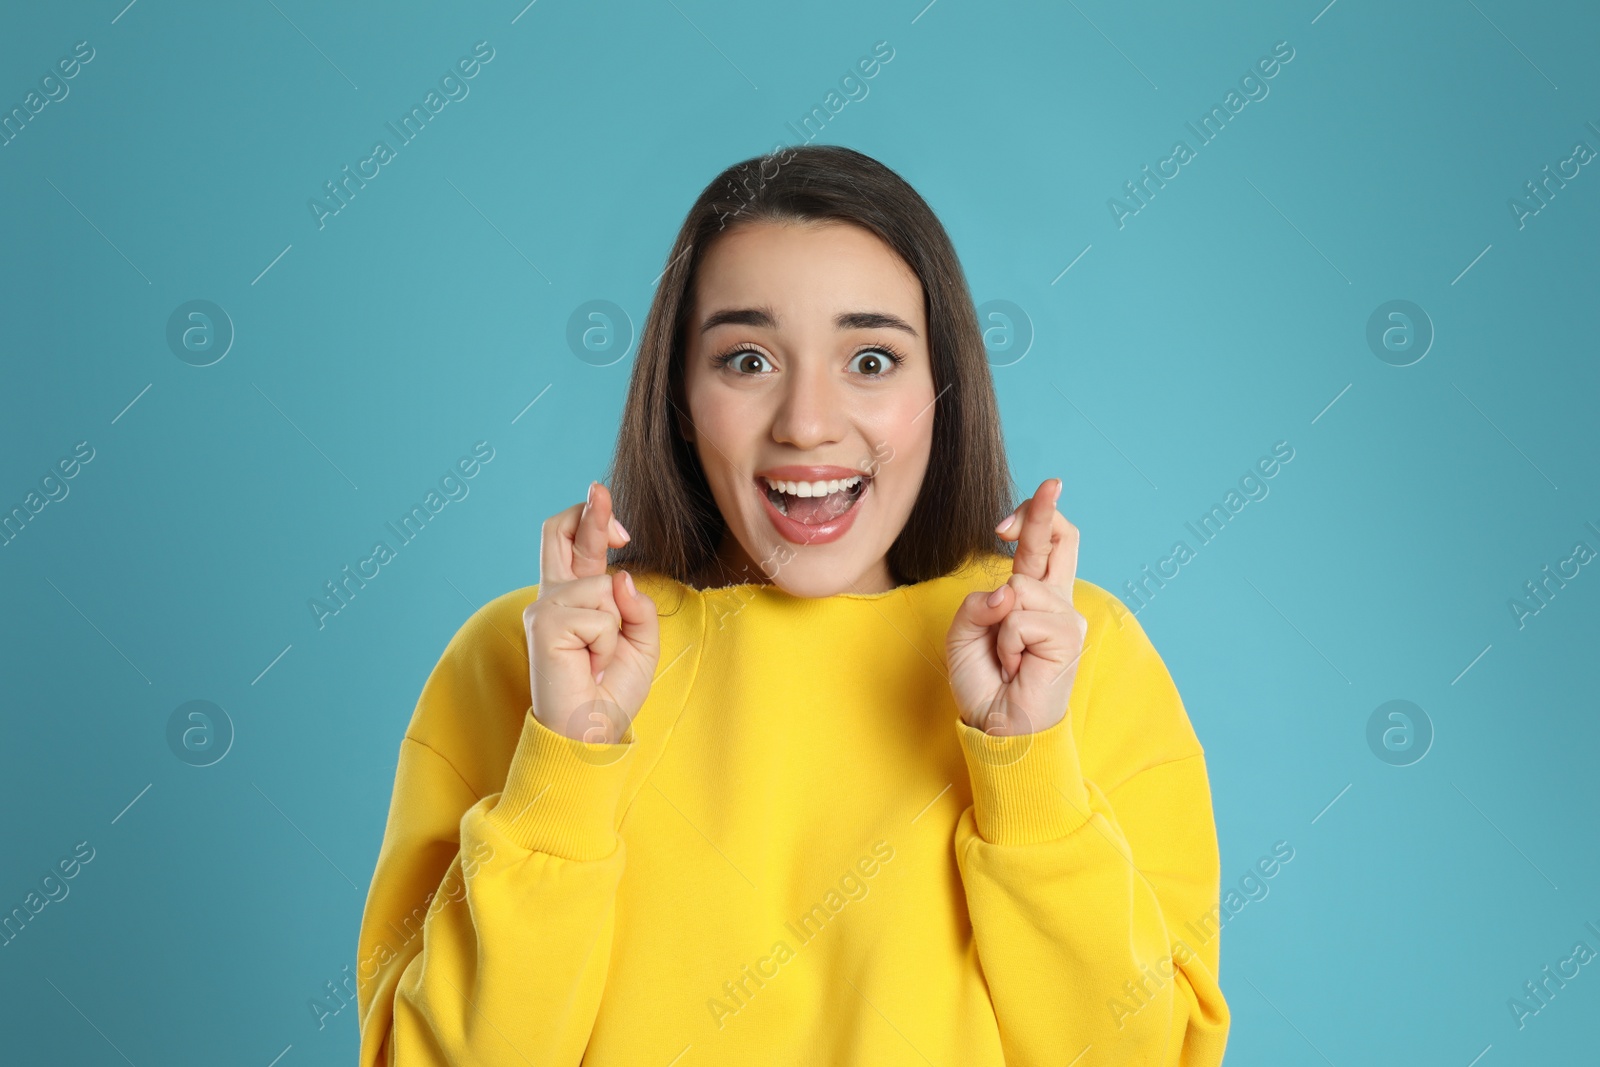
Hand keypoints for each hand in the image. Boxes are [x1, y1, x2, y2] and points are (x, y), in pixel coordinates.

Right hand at [524, 481, 660, 744]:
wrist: (593, 732)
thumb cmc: (612, 690)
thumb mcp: (641, 641)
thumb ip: (637, 604)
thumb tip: (621, 575)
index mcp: (575, 598)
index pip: (576, 545)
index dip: (589, 517)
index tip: (600, 495)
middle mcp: (554, 597)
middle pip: (556, 531)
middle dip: (586, 512)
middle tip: (600, 493)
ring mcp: (545, 607)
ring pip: (603, 587)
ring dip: (616, 627)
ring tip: (599, 659)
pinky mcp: (545, 623)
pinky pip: (600, 616)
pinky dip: (607, 643)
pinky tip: (591, 665)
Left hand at [945, 477, 1087, 736]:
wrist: (998, 726)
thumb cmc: (984, 682)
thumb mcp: (965, 634)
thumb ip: (978, 604)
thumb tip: (1008, 590)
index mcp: (1030, 596)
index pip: (1040, 546)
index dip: (1031, 520)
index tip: (1007, 520)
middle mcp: (1053, 600)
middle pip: (1060, 540)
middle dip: (1047, 510)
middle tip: (1052, 483)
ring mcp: (1064, 616)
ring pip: (1019, 588)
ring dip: (998, 626)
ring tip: (1007, 658)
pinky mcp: (1068, 635)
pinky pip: (1019, 618)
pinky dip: (1006, 643)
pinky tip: (1016, 666)